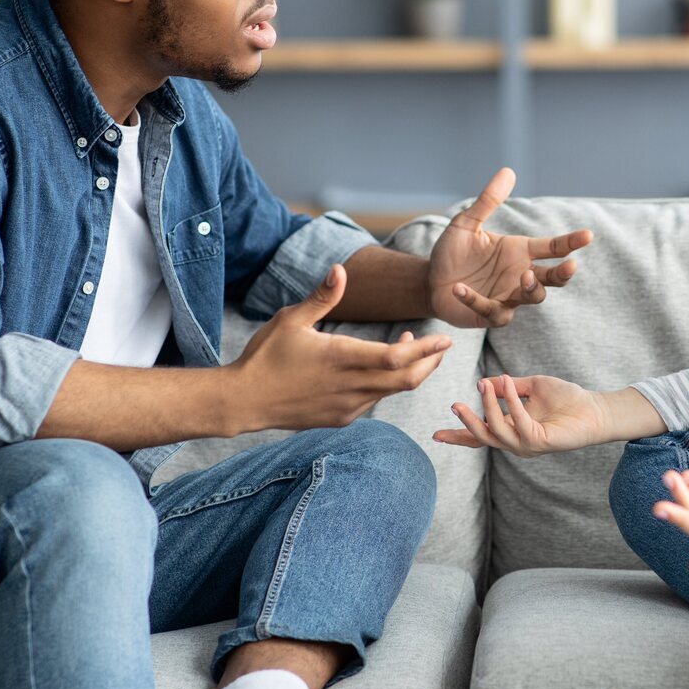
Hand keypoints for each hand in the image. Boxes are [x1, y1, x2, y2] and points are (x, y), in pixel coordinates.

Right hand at [230, 264, 450, 430]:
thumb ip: (321, 296)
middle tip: (441, 347)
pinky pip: (373, 401)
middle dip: (430, 363)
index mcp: (341, 357)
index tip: (445, 338)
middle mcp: (350, 386)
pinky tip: (377, 370)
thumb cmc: (265, 356)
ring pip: (392, 391)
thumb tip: (341, 269)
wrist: (244, 401)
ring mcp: (346, 407)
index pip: (398, 357)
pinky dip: (386, 385)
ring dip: (408, 372)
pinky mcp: (340, 418)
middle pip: (407, 380)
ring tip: (409, 349)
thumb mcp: (291, 320)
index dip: (426, 349)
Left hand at [428, 167, 592, 327]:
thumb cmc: (452, 252)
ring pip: (533, 296)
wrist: (430, 280)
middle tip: (569, 266)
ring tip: (524, 276)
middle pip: (553, 278)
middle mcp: (520, 275)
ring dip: (531, 288)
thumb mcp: (466, 223)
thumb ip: (488, 201)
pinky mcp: (490, 314)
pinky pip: (492, 310)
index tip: (588, 235)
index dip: (571, 242)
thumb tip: (508, 170)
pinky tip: (460, 289)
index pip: (553, 247)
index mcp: (520, 252)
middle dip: (563, 274)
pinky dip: (476, 300)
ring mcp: (508, 297)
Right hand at [433, 374, 611, 456]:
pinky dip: (510, 400)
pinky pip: (518, 421)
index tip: (435, 434)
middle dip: (466, 422)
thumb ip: (508, 387)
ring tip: (483, 385)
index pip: (480, 435)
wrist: (594, 409)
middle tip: (455, 404)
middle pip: (482, 437)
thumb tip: (483, 382)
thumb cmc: (566, 399)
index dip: (458, 436)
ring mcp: (527, 445)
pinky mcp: (539, 442)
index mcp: (511, 429)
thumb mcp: (531, 386)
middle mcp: (516, 441)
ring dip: (487, 407)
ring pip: (496, 431)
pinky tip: (507, 382)